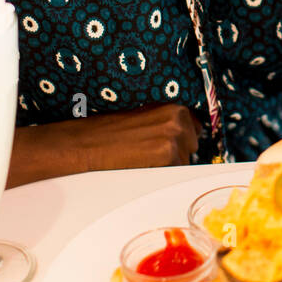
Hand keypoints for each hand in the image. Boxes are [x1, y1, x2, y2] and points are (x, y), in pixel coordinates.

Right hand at [7, 103, 202, 186]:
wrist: (86, 143)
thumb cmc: (110, 131)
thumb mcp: (144, 117)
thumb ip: (167, 123)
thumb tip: (185, 135)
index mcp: (173, 107)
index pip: (196, 128)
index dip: (182, 139)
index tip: (168, 144)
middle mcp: (178, 118)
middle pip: (193, 146)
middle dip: (177, 152)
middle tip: (149, 152)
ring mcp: (174, 135)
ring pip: (185, 161)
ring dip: (169, 164)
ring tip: (143, 158)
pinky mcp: (167, 153)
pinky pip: (175, 172)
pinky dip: (162, 174)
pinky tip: (142, 166)